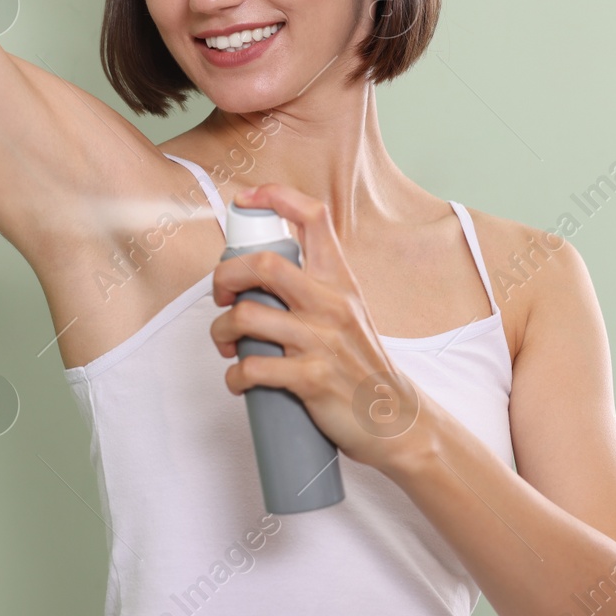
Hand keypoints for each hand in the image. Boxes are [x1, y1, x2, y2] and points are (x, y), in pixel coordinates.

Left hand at [209, 183, 442, 475]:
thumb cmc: (359, 362)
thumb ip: (313, 286)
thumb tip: (259, 271)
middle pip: (263, 265)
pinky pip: (253, 369)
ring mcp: (321, 341)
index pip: (314, 217)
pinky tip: (239, 381)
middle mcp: (331, 303)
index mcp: (339, 279)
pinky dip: (234, 377)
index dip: (275, 197)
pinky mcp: (312, 379)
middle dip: (225, 276)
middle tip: (221, 296)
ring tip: (226, 345)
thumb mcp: (347, 310)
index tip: (246, 200)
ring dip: (221, 332)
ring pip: (247, 318)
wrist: (394, 418)